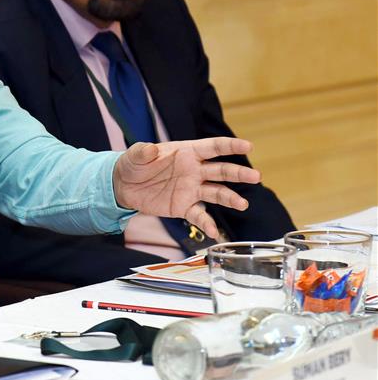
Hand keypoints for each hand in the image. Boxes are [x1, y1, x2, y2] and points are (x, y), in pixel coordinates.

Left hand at [113, 137, 259, 238]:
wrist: (123, 186)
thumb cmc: (133, 164)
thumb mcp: (134, 155)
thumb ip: (142, 152)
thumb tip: (150, 149)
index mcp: (186, 152)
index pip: (212, 147)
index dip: (230, 146)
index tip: (248, 146)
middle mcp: (194, 170)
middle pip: (221, 170)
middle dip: (238, 173)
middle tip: (255, 177)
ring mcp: (191, 189)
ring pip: (216, 193)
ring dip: (230, 198)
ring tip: (243, 204)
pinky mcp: (184, 206)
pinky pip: (199, 215)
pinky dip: (207, 223)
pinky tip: (214, 232)